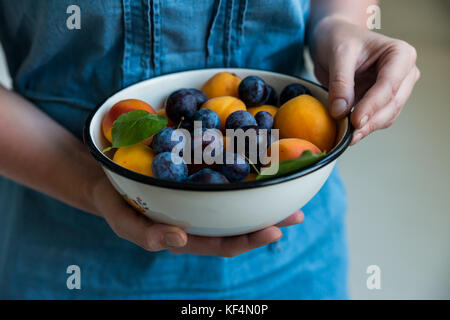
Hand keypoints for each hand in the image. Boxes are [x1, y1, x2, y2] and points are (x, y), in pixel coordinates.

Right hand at [91, 175, 303, 256]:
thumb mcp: (124, 222)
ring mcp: (201, 196)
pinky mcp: (198, 174)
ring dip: (264, 195)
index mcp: (187, 235)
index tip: (275, 231)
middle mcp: (200, 218)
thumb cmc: (117, 204)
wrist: (107, 176)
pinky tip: (260, 156)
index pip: (223, 243)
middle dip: (269, 220)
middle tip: (298, 213)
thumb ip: (147, 235)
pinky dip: (244, 168)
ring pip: (237, 199)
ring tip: (291, 186)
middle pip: (239, 223)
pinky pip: (224, 173)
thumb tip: (180, 238)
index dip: (249, 240)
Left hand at [311, 16, 419, 144]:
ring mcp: (395, 90)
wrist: (333, 40)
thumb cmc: (339, 39)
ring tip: (346, 137)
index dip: (373, 106)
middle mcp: (404, 74)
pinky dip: (363, 128)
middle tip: (349, 135)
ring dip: (367, 128)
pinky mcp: (381, 102)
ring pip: (386, 117)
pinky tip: (347, 133)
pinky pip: (376, 120)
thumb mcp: (338, 54)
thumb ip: (340, 82)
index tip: (355, 121)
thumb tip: (340, 111)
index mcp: (400, 55)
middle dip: (370, 121)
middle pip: (392, 105)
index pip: (390, 85)